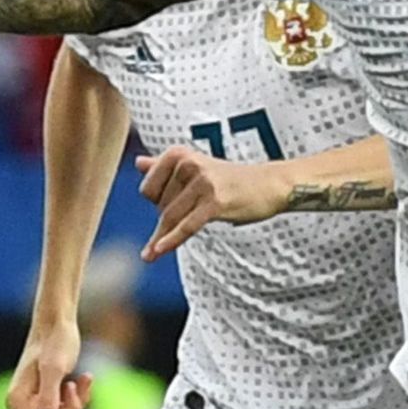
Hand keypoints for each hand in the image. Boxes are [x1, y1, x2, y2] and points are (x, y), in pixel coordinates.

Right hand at [6, 310, 90, 408]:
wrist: (58, 322)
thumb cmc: (54, 341)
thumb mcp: (54, 368)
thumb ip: (49, 396)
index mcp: (18, 401)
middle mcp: (23, 404)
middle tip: (73, 389)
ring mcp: (36, 402)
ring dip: (76, 406)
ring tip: (82, 380)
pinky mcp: (48, 396)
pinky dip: (79, 399)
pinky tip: (85, 378)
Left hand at [135, 143, 284, 256]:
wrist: (270, 184)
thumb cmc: (231, 179)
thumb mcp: (196, 166)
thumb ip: (164, 165)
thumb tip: (137, 162)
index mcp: (179, 154)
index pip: (148, 188)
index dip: (155, 202)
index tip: (170, 206)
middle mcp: (188, 164)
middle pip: (159, 205)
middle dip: (167, 218)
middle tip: (191, 216)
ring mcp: (202, 183)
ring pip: (170, 217)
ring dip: (160, 238)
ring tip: (150, 254)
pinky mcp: (214, 202)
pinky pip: (186, 226)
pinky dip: (170, 240)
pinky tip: (157, 252)